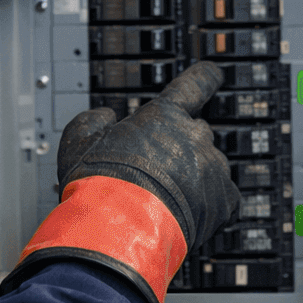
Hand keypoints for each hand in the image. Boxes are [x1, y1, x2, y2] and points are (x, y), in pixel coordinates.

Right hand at [58, 61, 239, 250]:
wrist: (120, 230)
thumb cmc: (99, 187)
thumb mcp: (78, 142)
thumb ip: (92, 121)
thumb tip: (105, 116)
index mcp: (164, 116)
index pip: (195, 84)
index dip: (205, 77)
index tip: (213, 73)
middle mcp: (194, 136)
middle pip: (197, 134)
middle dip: (179, 149)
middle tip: (155, 173)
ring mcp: (212, 168)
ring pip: (209, 167)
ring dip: (194, 178)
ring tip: (165, 201)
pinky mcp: (224, 200)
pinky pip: (224, 198)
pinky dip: (210, 206)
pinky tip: (187, 215)